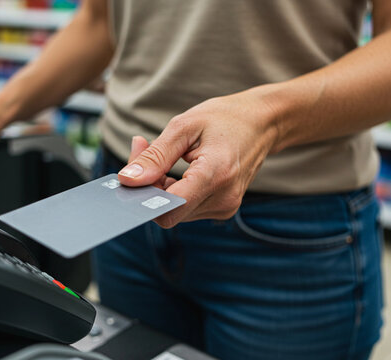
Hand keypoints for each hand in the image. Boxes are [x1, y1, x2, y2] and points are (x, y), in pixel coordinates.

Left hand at [118, 89, 279, 227]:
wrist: (262, 123)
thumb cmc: (225, 118)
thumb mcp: (184, 126)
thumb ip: (155, 156)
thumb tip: (128, 180)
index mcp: (215, 175)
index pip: (168, 209)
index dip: (144, 196)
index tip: (131, 175)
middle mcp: (223, 199)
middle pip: (168, 211)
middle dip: (150, 187)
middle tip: (144, 150)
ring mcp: (226, 207)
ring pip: (175, 212)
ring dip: (161, 189)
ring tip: (168, 157)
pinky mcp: (224, 209)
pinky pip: (186, 209)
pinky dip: (175, 192)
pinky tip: (179, 170)